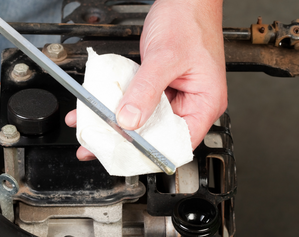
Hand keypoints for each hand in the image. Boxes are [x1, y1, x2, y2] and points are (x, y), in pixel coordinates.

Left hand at [66, 0, 227, 160]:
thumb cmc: (189, 20)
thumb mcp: (164, 58)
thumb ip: (145, 90)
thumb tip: (129, 120)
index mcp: (205, 103)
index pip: (179, 142)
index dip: (152, 151)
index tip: (126, 153)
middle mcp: (191, 103)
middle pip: (158, 135)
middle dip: (127, 141)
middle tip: (101, 146)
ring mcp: (174, 95)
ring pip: (144, 120)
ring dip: (118, 125)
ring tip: (92, 132)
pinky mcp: (159, 86)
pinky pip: (138, 103)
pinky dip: (118, 106)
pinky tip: (97, 109)